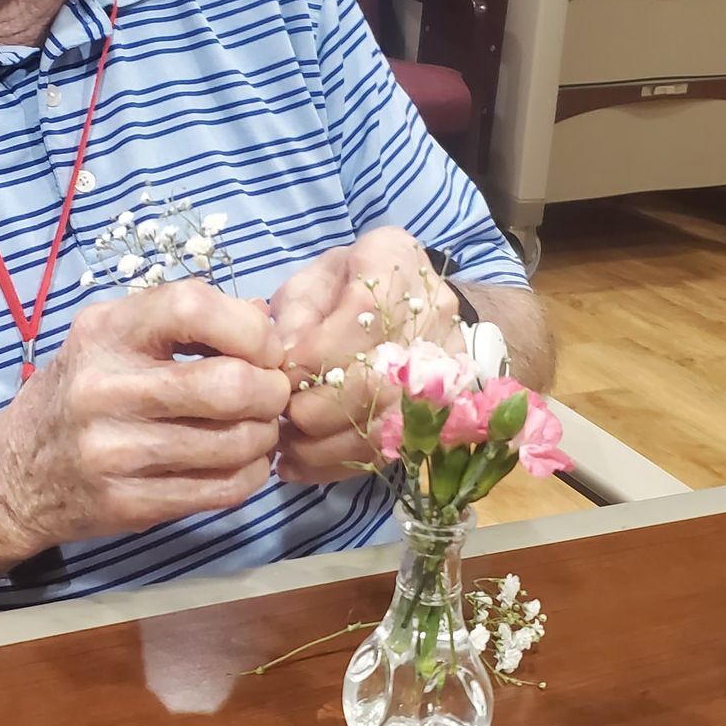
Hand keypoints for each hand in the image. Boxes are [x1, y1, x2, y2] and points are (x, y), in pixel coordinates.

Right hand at [0, 281, 290, 548]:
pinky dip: (251, 474)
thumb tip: (266, 315)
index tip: (263, 347)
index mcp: (104, 333)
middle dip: (270, 390)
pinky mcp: (129, 504)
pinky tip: (243, 462)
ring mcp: (115, 452)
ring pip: (235, 443)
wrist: (16, 476)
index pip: (192, 307)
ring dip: (265, 436)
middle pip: (228, 385)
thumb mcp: (112, 338)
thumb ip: (183, 320)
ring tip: (258, 429)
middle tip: (271, 394)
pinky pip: (222, 490)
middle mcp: (104, 389)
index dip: (249, 327)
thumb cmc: (78, 393)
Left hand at [270, 227, 460, 485]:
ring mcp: (446, 366)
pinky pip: (392, 451)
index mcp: (394, 261)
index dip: (317, 355)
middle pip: (380, 378)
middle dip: (318, 408)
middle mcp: (433, 312)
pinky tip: (302, 464)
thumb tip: (283, 363)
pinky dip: (340, 465)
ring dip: (325, 446)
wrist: (411, 301)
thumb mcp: (311, 281)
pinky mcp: (444, 411)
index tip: (279, 378)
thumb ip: (296, 316)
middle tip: (279, 418)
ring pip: (388, 424)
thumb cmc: (347, 285)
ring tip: (285, 448)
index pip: (365, 315)